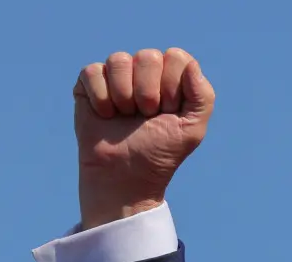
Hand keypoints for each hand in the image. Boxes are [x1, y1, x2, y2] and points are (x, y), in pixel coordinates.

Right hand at [73, 48, 215, 228]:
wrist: (126, 176)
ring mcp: (116, 75)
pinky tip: (106, 116)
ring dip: (124, 96)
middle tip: (146, 117)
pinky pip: (93, 72)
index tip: (168, 112)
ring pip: (119, 60)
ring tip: (126, 117)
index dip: (173, 86)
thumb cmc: (160, 153)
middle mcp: (144, 72)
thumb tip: (191, 64)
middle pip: (148, 56)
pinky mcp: (89, 82)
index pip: (176, 57)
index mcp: (171, 78)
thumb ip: (203, 97)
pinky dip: (101, 99)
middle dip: (149, 93)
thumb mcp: (192, 129)